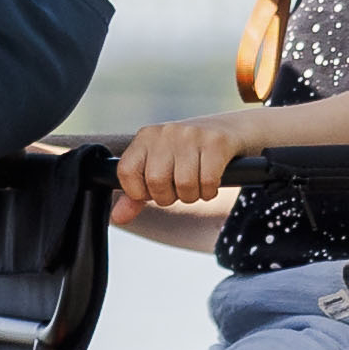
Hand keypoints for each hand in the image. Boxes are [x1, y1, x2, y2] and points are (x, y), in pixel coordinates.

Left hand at [115, 114, 255, 212]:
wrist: (230, 132)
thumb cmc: (188, 156)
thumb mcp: (159, 169)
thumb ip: (136, 195)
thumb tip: (118, 218)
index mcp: (146, 137)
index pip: (126, 173)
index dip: (140, 192)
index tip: (154, 190)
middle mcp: (166, 132)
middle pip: (156, 181)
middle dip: (169, 197)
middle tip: (179, 190)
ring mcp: (191, 135)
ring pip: (184, 184)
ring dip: (192, 196)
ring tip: (196, 185)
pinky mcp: (216, 142)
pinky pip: (207, 182)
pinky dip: (209, 192)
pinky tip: (210, 183)